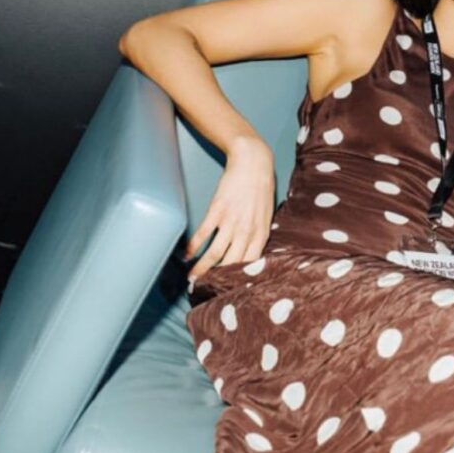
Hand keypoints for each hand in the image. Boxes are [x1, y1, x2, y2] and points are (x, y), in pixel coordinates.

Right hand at [184, 136, 275, 282]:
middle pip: (230, 263)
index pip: (249, 264)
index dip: (237, 279)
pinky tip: (186, 255)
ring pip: (215, 252)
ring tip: (192, 279)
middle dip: (217, 279)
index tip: (227, 290)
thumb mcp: (267, 215)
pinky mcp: (217, 210)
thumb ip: (259, 234)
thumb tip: (250, 253)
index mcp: (261, 233)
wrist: (253, 163)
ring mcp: (231, 221)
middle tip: (205, 289)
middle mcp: (246, 231)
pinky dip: (193, 246)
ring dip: (202, 268)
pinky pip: (203, 233)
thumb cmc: (261, 189)